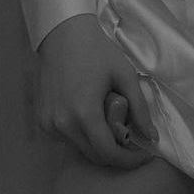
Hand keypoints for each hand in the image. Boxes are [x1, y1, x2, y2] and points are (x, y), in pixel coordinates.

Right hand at [36, 13, 157, 167]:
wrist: (63, 34)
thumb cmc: (97, 51)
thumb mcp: (125, 76)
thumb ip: (140, 110)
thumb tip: (152, 138)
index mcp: (84, 114)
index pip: (108, 153)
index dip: (129, 160)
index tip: (144, 155)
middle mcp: (62, 124)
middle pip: (94, 155)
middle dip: (116, 153)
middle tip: (131, 139)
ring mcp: (48, 124)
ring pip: (80, 148)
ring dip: (98, 143)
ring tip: (109, 122)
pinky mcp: (41, 120)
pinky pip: (66, 139)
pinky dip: (81, 135)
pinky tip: (90, 116)